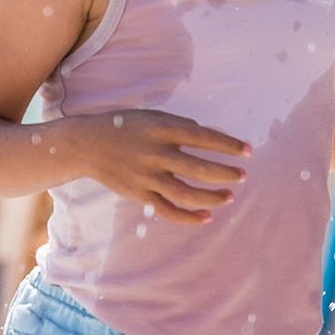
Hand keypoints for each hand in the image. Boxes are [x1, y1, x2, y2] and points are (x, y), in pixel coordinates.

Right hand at [66, 110, 250, 225]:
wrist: (87, 144)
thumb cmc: (125, 127)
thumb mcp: (152, 117)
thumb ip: (179, 126)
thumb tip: (208, 136)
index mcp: (161, 129)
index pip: (203, 138)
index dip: (227, 145)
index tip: (247, 151)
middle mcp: (155, 153)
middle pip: (198, 168)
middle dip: (225, 173)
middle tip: (242, 176)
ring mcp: (146, 176)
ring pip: (186, 193)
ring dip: (212, 197)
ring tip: (229, 196)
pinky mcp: (139, 194)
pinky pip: (168, 210)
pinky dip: (188, 216)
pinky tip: (207, 216)